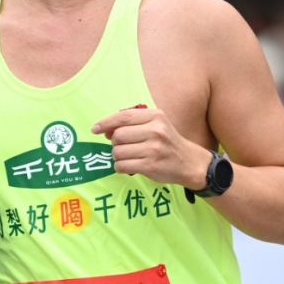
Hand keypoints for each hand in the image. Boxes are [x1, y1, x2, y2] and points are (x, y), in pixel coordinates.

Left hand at [91, 108, 211, 189]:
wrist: (188, 162)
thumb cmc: (167, 142)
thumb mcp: (156, 124)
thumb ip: (133, 123)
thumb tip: (105, 129)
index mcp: (155, 116)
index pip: (123, 117)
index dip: (105, 123)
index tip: (95, 129)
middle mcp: (155, 131)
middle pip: (117, 136)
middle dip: (115, 143)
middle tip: (124, 147)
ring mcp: (153, 149)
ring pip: (117, 152)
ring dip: (117, 157)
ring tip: (129, 157)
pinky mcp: (150, 166)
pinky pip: (122, 166)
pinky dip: (120, 167)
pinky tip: (129, 166)